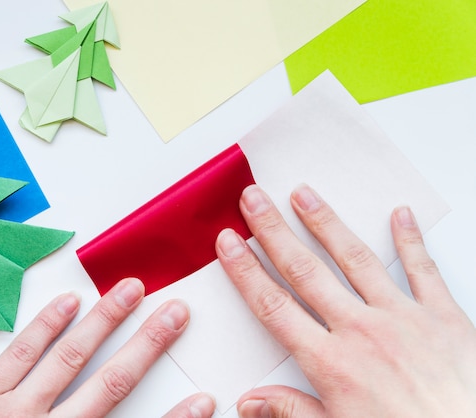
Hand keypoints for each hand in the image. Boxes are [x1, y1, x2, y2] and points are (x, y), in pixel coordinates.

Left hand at [0, 278, 214, 417]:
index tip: (204, 401)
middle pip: (111, 383)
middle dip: (147, 345)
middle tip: (175, 313)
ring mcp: (13, 411)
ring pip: (69, 358)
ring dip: (104, 321)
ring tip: (130, 290)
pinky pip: (20, 356)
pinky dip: (46, 325)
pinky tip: (69, 302)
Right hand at [216, 184, 475, 417]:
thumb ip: (290, 412)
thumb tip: (248, 402)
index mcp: (331, 363)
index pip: (274, 306)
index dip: (246, 271)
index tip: (229, 244)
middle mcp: (361, 331)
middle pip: (306, 271)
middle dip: (274, 231)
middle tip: (255, 199)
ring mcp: (402, 318)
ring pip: (355, 259)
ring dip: (325, 223)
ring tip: (304, 195)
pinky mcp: (443, 316)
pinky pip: (423, 270)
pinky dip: (410, 240)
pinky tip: (399, 215)